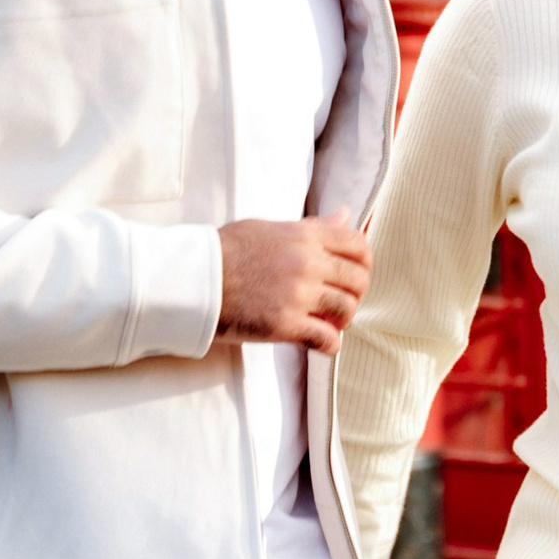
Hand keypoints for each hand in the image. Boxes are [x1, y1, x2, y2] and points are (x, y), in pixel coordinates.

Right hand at [215, 218, 370, 355]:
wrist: (195, 279)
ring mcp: (298, 295)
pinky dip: (329, 344)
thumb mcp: (270, 228)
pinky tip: (320, 342)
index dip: (364, 262)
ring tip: (328, 321)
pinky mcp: (285, 324)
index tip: (355, 273)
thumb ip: (311, 226)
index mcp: (304, 236)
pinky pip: (327, 338)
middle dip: (355, 293)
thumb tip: (345, 215)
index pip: (357, 245)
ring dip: (342, 318)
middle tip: (341, 301)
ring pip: (347, 309)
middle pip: (358, 279)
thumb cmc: (226, 252)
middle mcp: (307, 263)